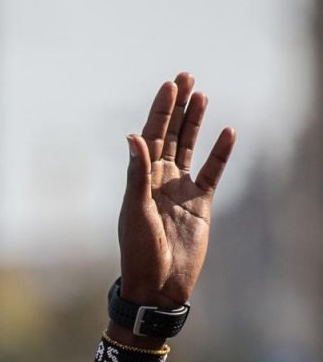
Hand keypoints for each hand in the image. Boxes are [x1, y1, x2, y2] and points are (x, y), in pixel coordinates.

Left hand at [118, 72, 236, 308]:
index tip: (169, 86)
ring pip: (189, 147)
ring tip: (201, 94)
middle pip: (169, 135)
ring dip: (194, 122)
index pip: (150, 137)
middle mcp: (159, 180)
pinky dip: (220, 153)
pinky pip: (212, 172)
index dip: (160, 111)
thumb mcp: (135, 211)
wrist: (158, 284)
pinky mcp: (200, 203)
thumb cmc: (139, 252)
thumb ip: (137, 174)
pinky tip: (228, 131)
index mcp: (140, 180)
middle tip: (185, 77)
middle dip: (177, 107)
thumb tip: (134, 137)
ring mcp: (180, 190)